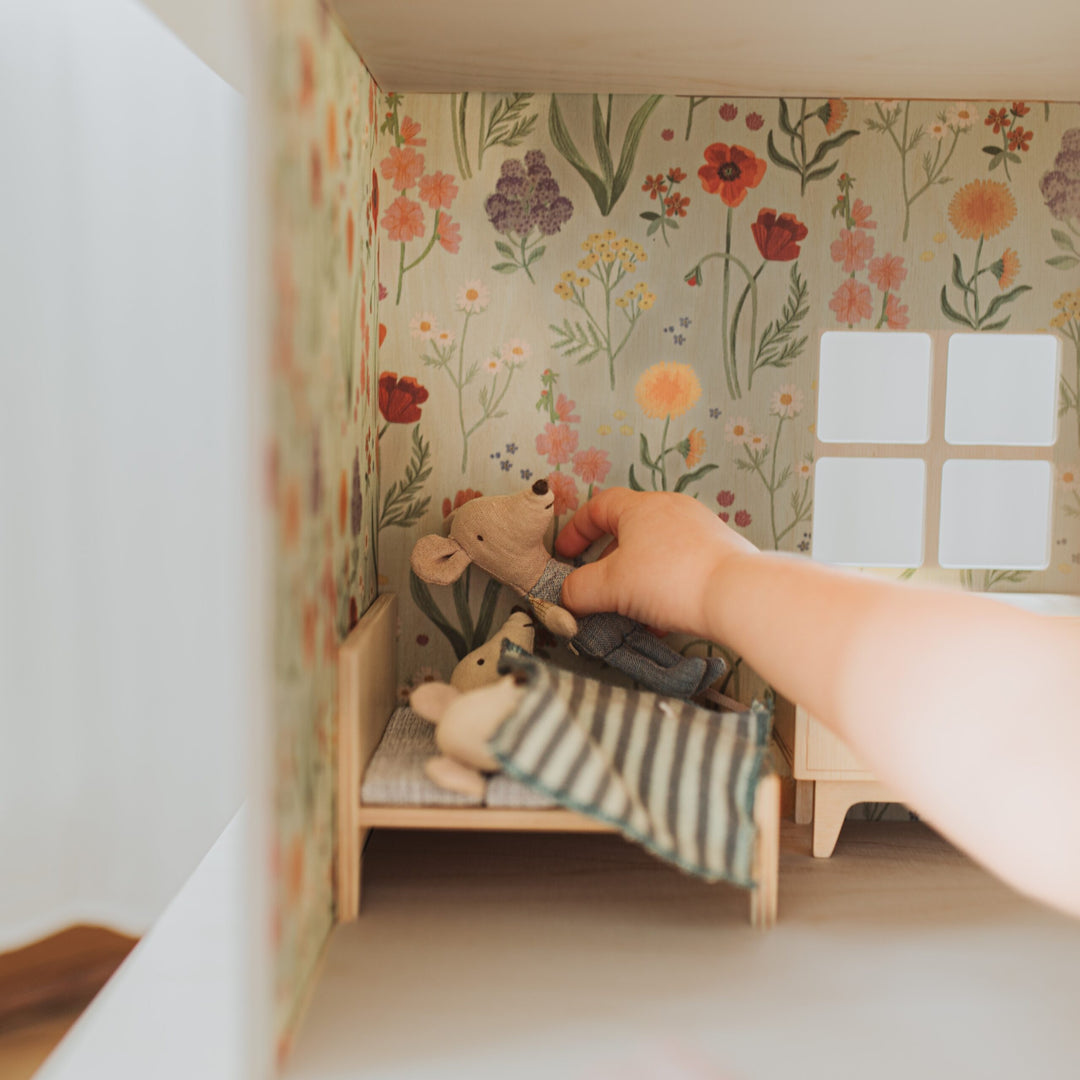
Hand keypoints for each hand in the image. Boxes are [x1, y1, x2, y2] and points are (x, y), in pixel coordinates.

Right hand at [555, 488, 758, 638]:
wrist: (738, 595)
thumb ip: (580, 590)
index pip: (599, 506)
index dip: (576, 529)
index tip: (565, 554)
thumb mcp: (611, 586)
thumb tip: (566, 596)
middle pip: (628, 530)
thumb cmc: (671, 579)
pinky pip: (680, 567)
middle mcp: (672, 510)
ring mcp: (700, 530)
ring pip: (655, 552)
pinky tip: (661, 619)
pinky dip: (662, 588)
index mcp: (642, 507)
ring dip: (635, 579)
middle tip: (597, 586)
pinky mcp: (720, 553)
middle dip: (607, 561)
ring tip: (628, 609)